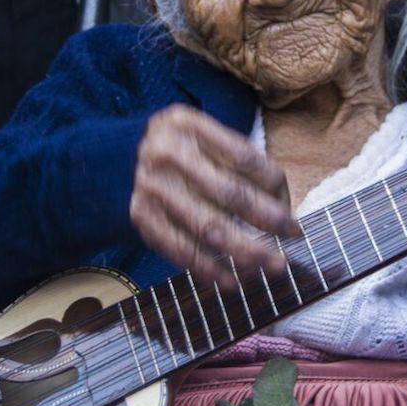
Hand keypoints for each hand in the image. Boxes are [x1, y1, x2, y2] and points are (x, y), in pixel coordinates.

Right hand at [131, 104, 298, 285]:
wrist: (112, 158)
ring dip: (245, 252)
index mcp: (188, 124)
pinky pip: (180, 249)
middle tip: (294, 238)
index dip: (275, 186)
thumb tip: (282, 205)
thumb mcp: (202, 136)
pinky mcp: (141, 216)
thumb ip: (238, 160)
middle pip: (229, 193)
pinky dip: (209, 270)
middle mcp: (167, 152)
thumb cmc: (179, 150)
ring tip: (271, 265)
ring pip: (208, 227)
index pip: (243, 157)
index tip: (293, 209)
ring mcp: (151, 186)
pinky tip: (233, 281)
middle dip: (268, 220)